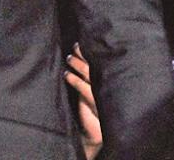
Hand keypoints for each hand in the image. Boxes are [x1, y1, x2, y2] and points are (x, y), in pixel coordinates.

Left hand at [64, 44, 101, 158]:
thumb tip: (74, 57)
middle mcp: (106, 86)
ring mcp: (102, 94)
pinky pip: (85, 89)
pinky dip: (75, 80)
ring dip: (79, 65)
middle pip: (96, 66)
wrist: (95, 131)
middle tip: (75, 46)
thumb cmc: (90, 109)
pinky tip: (67, 74)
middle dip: (85, 55)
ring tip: (68, 58)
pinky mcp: (96, 104)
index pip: (99, 63)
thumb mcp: (88, 89)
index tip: (81, 43)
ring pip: (91, 75)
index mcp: (107, 81)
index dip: (90, 52)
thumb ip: (84, 76)